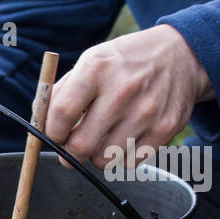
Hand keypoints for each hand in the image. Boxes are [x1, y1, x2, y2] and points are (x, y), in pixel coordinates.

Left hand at [46, 24, 213, 169]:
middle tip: (71, 150)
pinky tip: (122, 140)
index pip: (61, 113)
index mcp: (98, 69)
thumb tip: (37, 123)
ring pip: (104, 160)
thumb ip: (61, 92)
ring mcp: (146, 112)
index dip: (50, 133)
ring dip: (95, 157)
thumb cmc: (125, 62)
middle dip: (69, 154)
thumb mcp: (91, 61)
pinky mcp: (164, 129)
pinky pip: (129, 163)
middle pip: (81, 145)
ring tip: (100, 141)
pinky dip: (120, 158)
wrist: (182, 54)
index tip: (52, 136)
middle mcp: (123, 90)